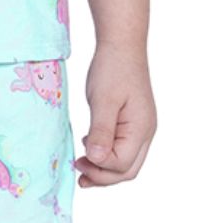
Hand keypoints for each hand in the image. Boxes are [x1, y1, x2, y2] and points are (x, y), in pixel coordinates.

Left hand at [76, 44, 155, 185]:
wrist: (121, 46)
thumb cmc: (113, 69)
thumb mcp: (103, 100)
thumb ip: (101, 131)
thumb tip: (96, 159)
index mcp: (141, 129)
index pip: (121, 164)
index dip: (99, 168)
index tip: (78, 160)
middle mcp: (146, 133)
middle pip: (127, 170)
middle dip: (103, 176)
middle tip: (78, 172)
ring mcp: (141, 128)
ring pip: (126, 162)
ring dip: (104, 168)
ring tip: (80, 165)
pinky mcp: (132, 123)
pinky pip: (122, 148)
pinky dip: (106, 156)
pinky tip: (88, 149)